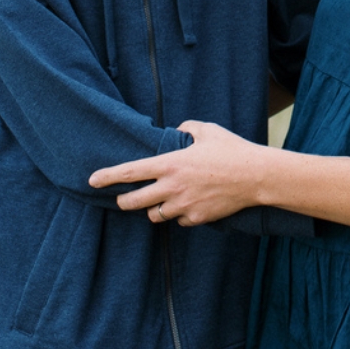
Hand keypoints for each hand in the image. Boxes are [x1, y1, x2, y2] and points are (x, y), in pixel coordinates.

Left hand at [88, 121, 268, 226]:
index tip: (92, 180)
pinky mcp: (197, 218)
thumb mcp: (208, 130)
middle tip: (123, 198)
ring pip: (155, 215)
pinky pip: (179, 220)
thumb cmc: (233, 150)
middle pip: (134, 202)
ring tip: (163, 199)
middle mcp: (172, 187)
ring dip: (154, 208)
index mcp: (171, 163)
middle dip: (124, 201)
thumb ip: (188, 128)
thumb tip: (180, 129)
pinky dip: (179, 215)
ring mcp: (184, 205)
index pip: (130, 172)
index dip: (108, 176)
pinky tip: (189, 204)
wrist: (257, 177)